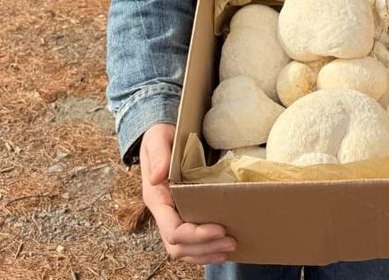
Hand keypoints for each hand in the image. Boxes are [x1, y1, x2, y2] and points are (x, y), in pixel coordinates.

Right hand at [140, 123, 236, 263]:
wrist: (161, 138)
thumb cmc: (161, 136)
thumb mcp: (158, 138)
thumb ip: (159, 155)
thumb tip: (158, 177)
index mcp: (156, 198)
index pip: (172, 230)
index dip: (195, 235)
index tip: (220, 228)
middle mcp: (162, 213)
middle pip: (178, 247)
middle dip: (205, 248)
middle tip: (232, 241)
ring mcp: (170, 217)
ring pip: (183, 251)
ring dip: (206, 253)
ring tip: (230, 247)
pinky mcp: (180, 216)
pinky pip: (188, 244)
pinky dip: (204, 250)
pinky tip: (221, 247)